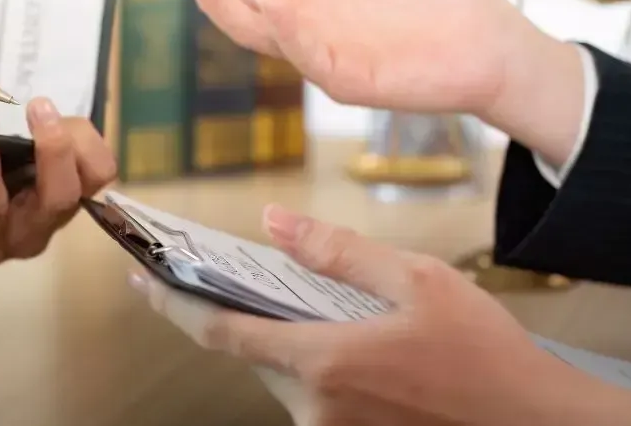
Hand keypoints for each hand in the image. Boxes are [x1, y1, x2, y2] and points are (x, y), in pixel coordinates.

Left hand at [0, 97, 115, 301]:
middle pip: (58, 197)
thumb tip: (49, 112)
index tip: (60, 111)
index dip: (87, 145)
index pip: (96, 179)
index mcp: (53, 204)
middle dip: (54, 153)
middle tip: (40, 109)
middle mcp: (29, 228)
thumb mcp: (19, 174)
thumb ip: (39, 146)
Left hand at [129, 206, 630, 425]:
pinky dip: (312, 367)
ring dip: (281, 341)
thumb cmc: (488, 357)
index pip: (220, 332)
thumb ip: (338, 251)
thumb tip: (275, 223)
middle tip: (238, 275)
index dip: (173, 304)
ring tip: (309, 303)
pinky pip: (312, 400)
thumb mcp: (419, 280)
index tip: (142, 281)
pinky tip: (343, 342)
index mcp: (324, 361)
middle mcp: (318, 407)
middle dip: (238, 314)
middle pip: (251, 354)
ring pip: (282, 378)